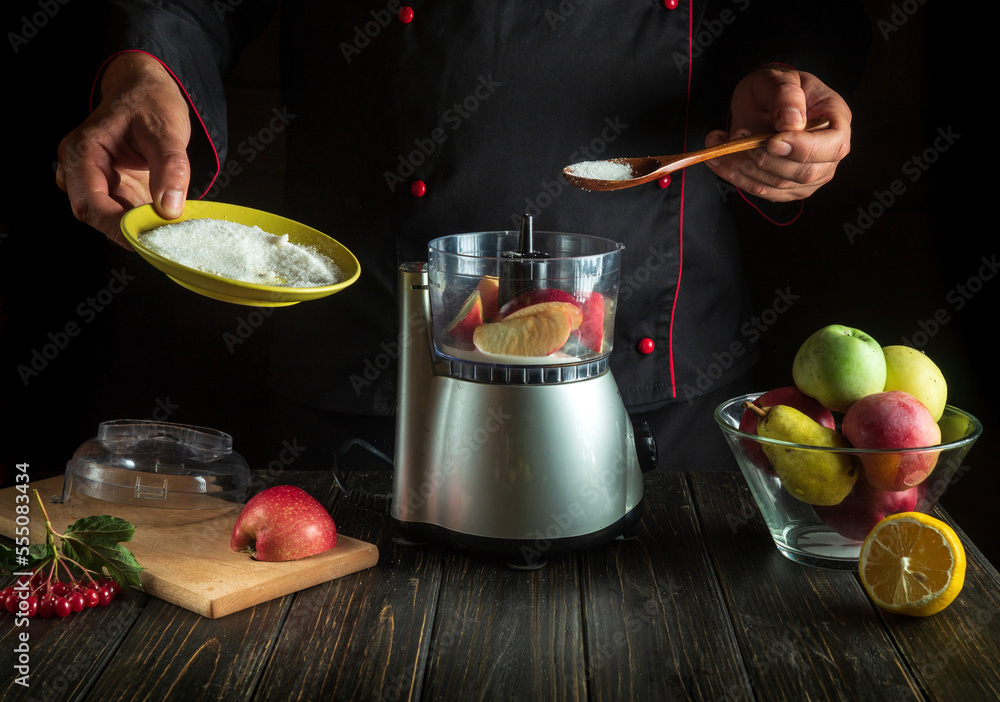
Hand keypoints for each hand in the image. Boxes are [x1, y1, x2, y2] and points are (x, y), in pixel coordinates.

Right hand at [56, 52, 191, 247]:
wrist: (147, 90)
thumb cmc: (150, 102)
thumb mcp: (167, 131)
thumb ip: (170, 168)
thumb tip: (170, 209)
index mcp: (82, 152)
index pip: (90, 204)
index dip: (117, 227)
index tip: (148, 239)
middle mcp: (81, 169)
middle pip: (97, 216)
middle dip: (129, 231)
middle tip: (165, 240)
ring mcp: (96, 180)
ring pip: (111, 218)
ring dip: (139, 227)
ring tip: (170, 230)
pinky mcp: (114, 187)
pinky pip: (125, 212)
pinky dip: (145, 220)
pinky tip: (167, 221)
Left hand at [704, 67, 851, 201]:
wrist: (760, 103)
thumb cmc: (774, 88)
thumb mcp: (777, 78)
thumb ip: (785, 95)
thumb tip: (792, 123)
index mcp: (836, 121)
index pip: (833, 146)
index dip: (804, 149)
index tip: (771, 141)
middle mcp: (828, 154)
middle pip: (804, 173)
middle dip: (765, 158)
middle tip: (738, 134)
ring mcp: (809, 176)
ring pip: (777, 185)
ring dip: (744, 166)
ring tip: (721, 141)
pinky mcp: (785, 188)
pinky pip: (760, 190)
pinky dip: (735, 177)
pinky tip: (717, 159)